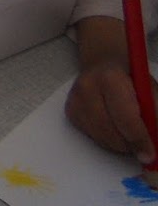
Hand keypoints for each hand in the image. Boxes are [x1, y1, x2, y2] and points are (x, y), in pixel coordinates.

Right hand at [67, 15, 157, 162]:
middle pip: (110, 132)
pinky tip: (114, 126)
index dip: (139, 139)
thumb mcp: (150, 92)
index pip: (125, 117)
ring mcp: (75, 100)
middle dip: (130, 145)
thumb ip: (154, 117)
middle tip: (143, 147)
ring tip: (129, 134)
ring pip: (101, 138)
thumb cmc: (132, 79)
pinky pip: (92, 137)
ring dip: (120, 144)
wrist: (104, 64)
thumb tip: (155, 145)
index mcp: (111, 78)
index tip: (150, 155)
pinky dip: (107, 139)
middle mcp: (87, 87)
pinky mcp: (70, 111)